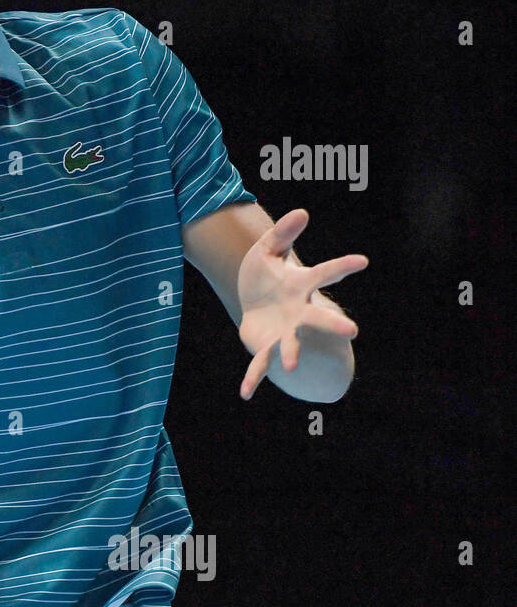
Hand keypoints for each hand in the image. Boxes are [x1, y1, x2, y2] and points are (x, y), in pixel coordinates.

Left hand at [237, 208, 366, 399]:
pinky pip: (259, 365)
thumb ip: (282, 234)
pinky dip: (252, 379)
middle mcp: (298, 312)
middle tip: (353, 331)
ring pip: (291, 344)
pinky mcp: (266, 347)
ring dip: (292, 354)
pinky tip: (244, 394)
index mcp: (301, 286)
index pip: (324, 273)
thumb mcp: (268, 250)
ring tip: (292, 365)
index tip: (362, 260)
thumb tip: (302, 211)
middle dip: (333, 325)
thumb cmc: (267, 275)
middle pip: (318, 318)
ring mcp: (284, 332)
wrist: (256, 303)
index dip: (342, 266)